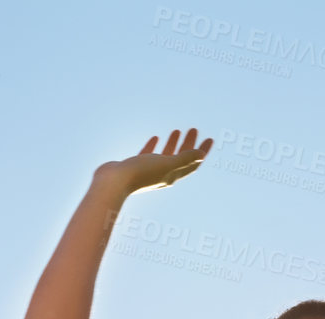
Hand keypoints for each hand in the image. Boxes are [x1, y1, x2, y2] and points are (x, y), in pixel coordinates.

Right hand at [95, 128, 213, 198]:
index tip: (210, 138)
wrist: (113, 182)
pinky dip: (154, 146)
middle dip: (189, 144)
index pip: (193, 163)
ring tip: (177, 131)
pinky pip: (149, 154)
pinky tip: (156, 137)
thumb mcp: (166, 164)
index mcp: (172, 176)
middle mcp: (163, 175)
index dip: (202, 151)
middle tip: (194, 129)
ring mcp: (149, 171)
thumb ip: (184, 159)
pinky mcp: (137, 166)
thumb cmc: (141, 173)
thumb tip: (202, 155)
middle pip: (181, 158)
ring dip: (173, 144)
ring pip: (165, 156)